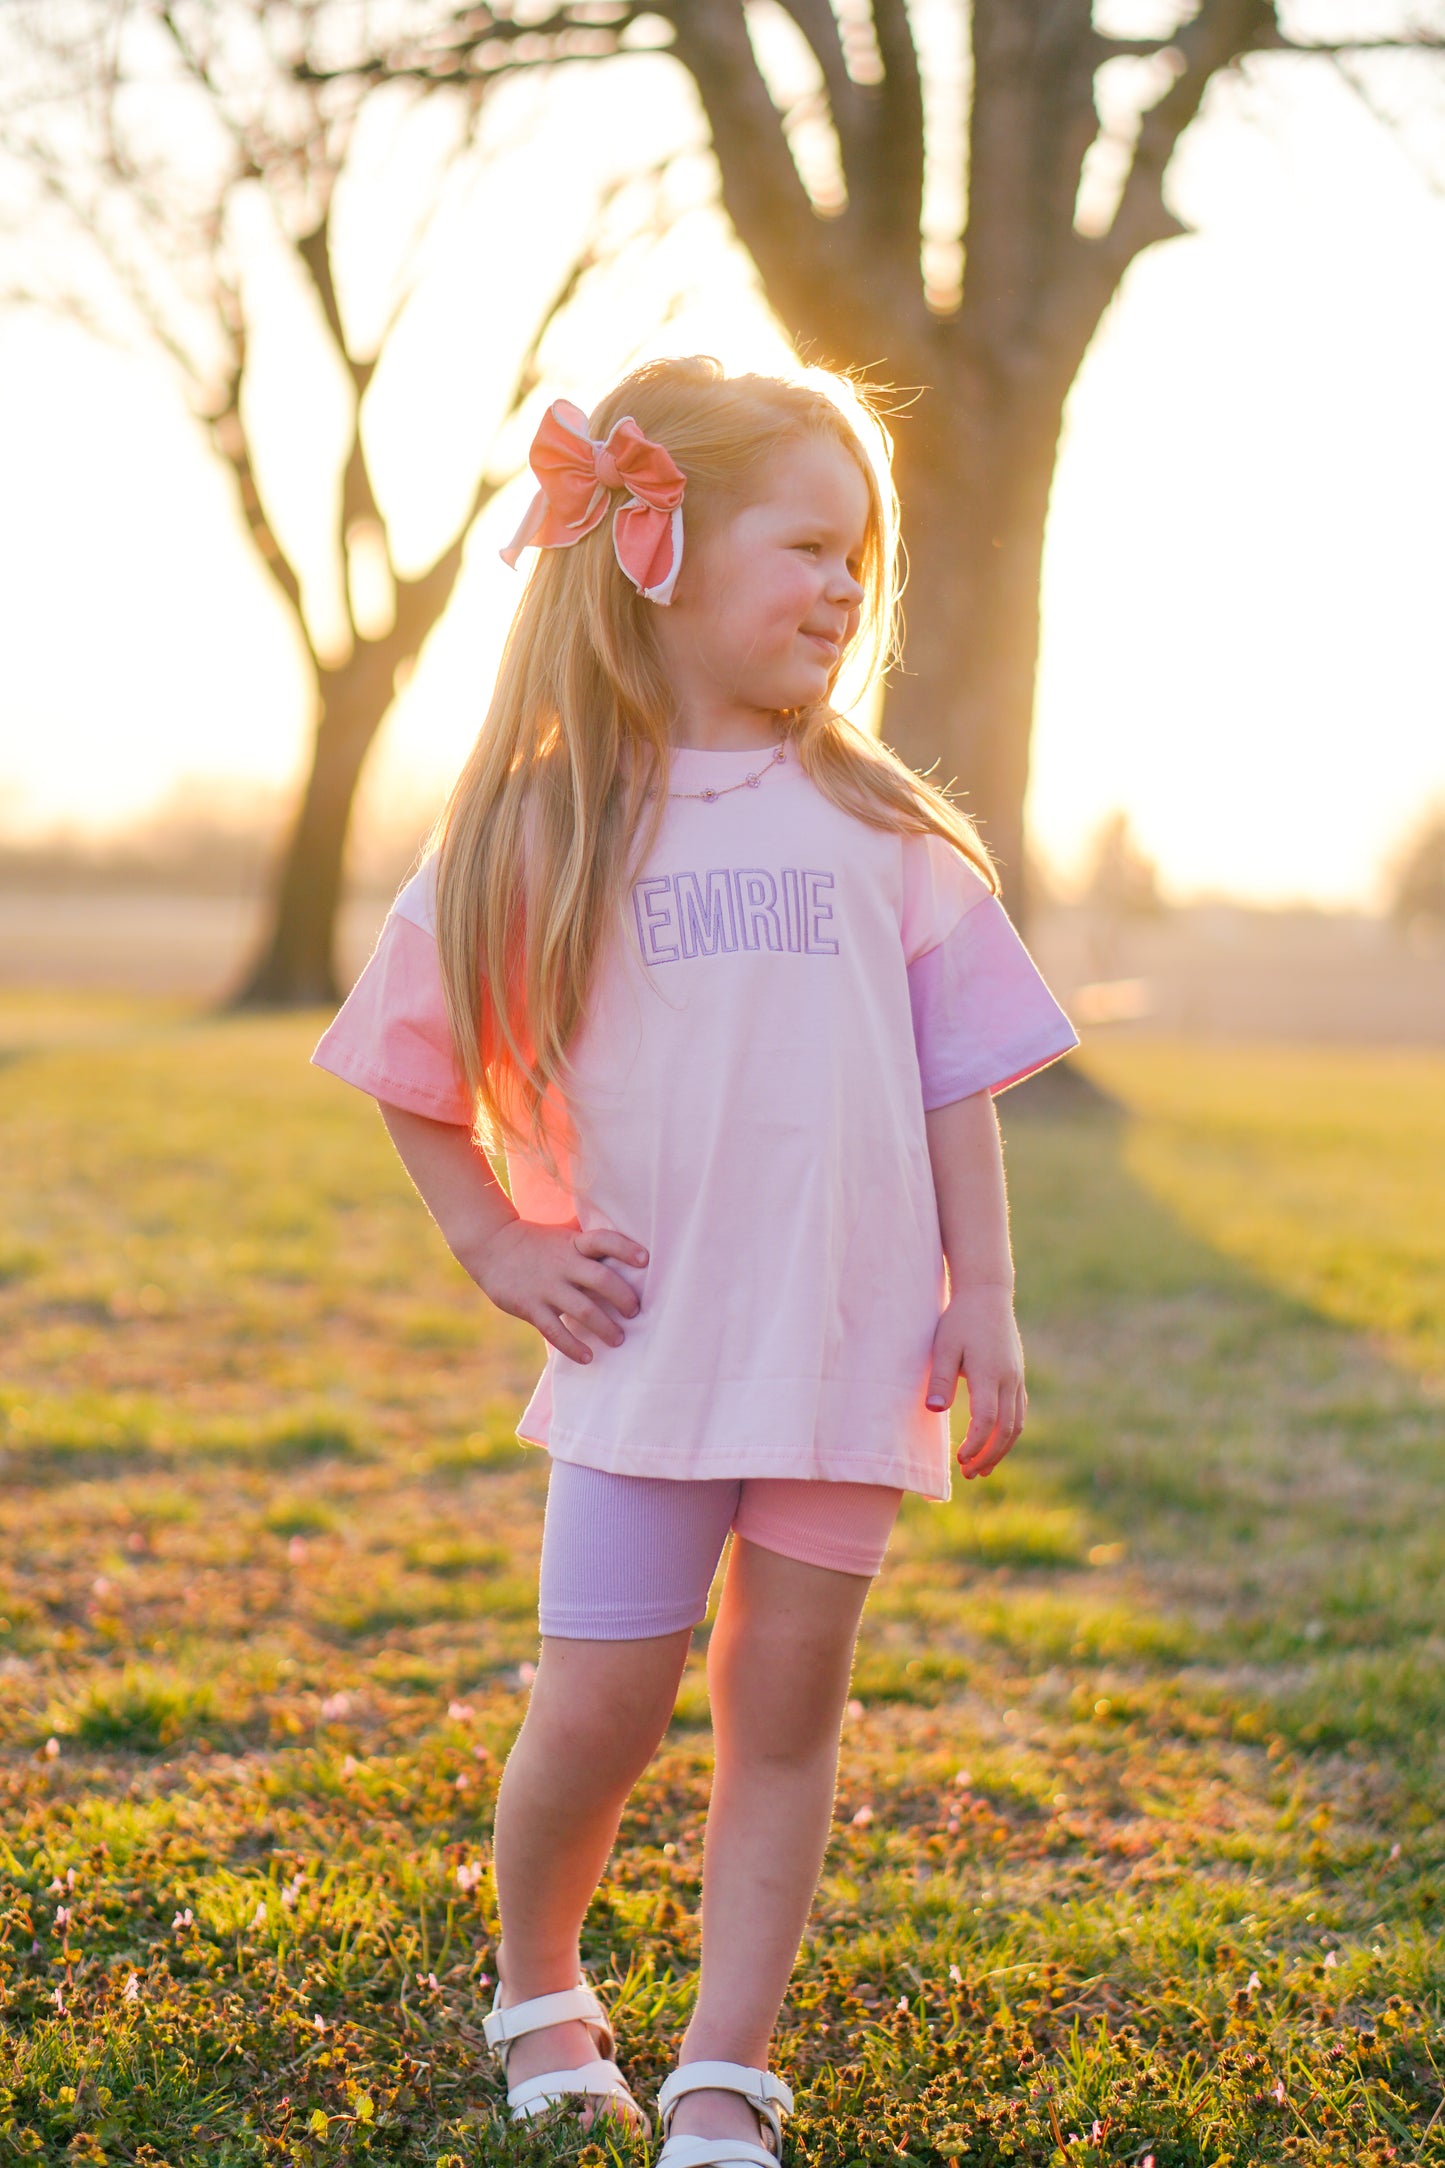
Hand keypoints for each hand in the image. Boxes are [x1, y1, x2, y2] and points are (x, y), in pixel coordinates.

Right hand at [469, 1221, 646, 1365]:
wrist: (491, 1245)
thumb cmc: (538, 1242)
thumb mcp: (564, 1234)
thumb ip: (589, 1242)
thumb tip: (629, 1242)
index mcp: (574, 1243)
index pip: (604, 1240)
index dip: (626, 1248)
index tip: (646, 1260)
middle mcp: (563, 1264)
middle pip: (602, 1280)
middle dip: (624, 1298)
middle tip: (635, 1311)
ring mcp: (547, 1286)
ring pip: (584, 1310)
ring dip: (606, 1328)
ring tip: (619, 1339)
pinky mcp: (531, 1306)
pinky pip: (555, 1331)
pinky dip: (573, 1347)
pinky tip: (588, 1357)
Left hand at [925, 1282, 1025, 1478]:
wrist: (987, 1295)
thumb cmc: (961, 1319)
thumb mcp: (944, 1345)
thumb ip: (940, 1378)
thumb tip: (934, 1410)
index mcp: (989, 1373)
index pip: (987, 1420)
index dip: (975, 1445)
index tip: (959, 1459)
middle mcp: (1009, 1379)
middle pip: (1006, 1430)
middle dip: (989, 1456)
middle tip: (969, 1474)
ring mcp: (1017, 1379)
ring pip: (1017, 1425)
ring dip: (1001, 1450)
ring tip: (982, 1470)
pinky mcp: (1017, 1377)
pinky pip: (1019, 1413)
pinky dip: (1008, 1435)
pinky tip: (995, 1445)